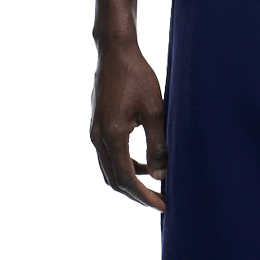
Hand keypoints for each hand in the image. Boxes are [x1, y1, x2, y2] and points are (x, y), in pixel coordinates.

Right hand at [90, 33, 168, 210]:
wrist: (115, 53)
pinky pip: (111, 156)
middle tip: (160, 202)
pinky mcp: (99, 127)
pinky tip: (145, 166)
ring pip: (111, 169)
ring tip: (155, 188)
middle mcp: (99, 137)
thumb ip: (158, 144)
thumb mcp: (155, 110)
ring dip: (131, 182)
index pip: (127, 178)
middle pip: (115, 180)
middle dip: (137, 195)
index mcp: (112, 135)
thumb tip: (161, 175)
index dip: (145, 196)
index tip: (164, 205)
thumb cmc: (137, 77)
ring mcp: (96, 132)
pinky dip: (126, 166)